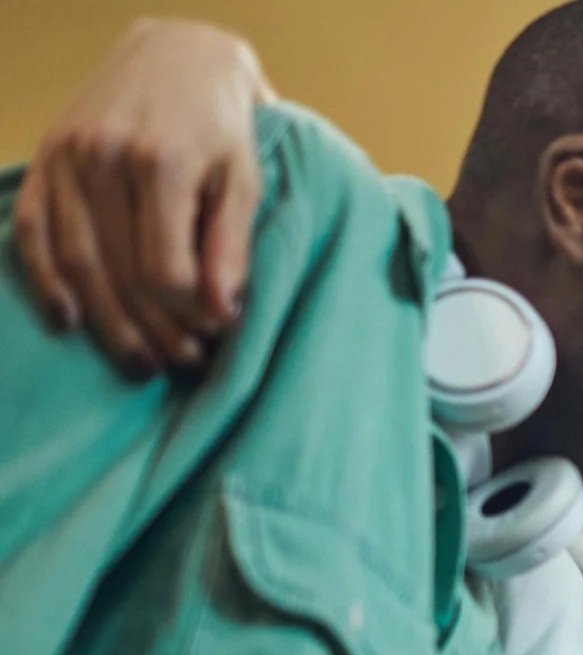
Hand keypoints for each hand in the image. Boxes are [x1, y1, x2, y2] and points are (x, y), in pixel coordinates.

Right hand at [12, 18, 272, 376]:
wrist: (176, 56)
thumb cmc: (220, 126)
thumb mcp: (244, 178)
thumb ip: (231, 245)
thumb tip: (224, 313)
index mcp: (163, 163)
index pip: (164, 269)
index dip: (187, 315)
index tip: (211, 339)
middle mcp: (105, 158)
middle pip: (119, 272)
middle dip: (151, 330)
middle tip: (178, 365)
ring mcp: (66, 158)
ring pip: (77, 261)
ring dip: (106, 322)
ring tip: (138, 362)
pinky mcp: (45, 159)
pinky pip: (31, 230)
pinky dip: (44, 280)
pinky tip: (68, 321)